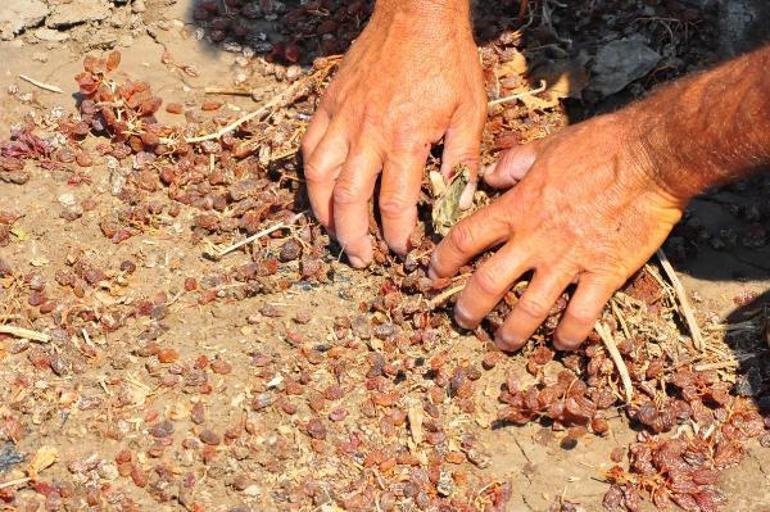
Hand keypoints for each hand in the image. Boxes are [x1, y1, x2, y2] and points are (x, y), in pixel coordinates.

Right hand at [301, 1, 485, 266]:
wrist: (416, 14)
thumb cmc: (446, 60)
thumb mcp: (470, 109)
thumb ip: (464, 156)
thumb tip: (461, 197)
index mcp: (406, 138)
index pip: (395, 202)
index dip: (396, 233)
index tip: (401, 250)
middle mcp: (368, 133)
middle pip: (350, 198)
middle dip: (353, 236)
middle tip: (360, 258)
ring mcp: (343, 118)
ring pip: (320, 176)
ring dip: (324, 212)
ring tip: (332, 233)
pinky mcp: (329, 104)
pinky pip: (310, 146)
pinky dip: (311, 175)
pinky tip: (318, 190)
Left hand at [428, 111, 686, 351]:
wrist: (651, 155)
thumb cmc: (599, 145)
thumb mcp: (545, 147)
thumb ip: (512, 164)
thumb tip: (488, 174)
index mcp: (517, 207)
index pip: (465, 239)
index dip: (443, 261)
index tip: (433, 275)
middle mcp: (536, 239)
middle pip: (488, 284)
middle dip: (469, 308)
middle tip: (462, 321)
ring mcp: (569, 260)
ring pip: (528, 309)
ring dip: (511, 331)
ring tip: (502, 342)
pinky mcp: (604, 274)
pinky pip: (581, 316)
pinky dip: (568, 335)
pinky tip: (561, 343)